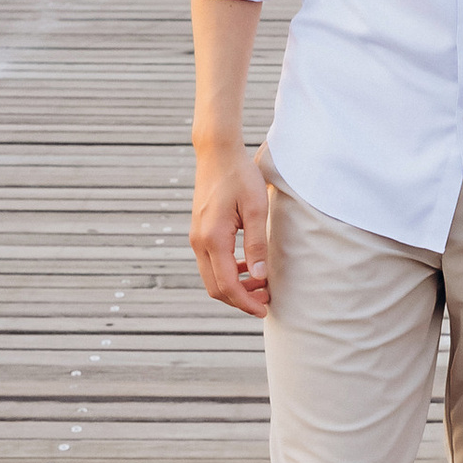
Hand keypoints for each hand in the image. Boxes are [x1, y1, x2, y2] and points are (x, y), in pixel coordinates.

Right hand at [189, 142, 271, 318]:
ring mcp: (196, 238)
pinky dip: (228, 274)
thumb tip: (260, 278)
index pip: (227, 285)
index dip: (246, 302)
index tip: (265, 309)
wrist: (217, 153)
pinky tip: (248, 268)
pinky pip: (211, 263)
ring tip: (261, 285)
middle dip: (240, 300)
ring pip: (212, 278)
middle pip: (216, 288)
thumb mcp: (256, 208)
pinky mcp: (200, 232)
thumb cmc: (240, 176)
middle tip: (266, 300)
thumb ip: (257, 244)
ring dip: (235, 288)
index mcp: (213, 239)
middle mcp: (199, 242)